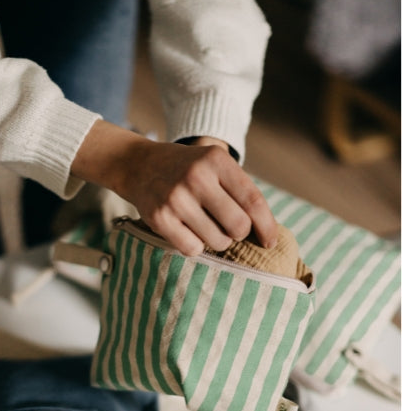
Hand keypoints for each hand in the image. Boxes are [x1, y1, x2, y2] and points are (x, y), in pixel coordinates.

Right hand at [71, 121, 276, 255]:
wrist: (140, 166)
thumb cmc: (187, 171)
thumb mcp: (214, 166)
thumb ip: (240, 191)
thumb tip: (267, 232)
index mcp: (217, 161)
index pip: (253, 201)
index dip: (266, 226)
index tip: (270, 242)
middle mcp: (197, 177)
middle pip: (238, 226)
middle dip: (238, 233)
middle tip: (228, 228)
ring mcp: (176, 198)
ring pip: (218, 241)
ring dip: (217, 241)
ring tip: (205, 227)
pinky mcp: (160, 218)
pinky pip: (193, 249)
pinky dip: (195, 246)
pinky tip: (188, 232)